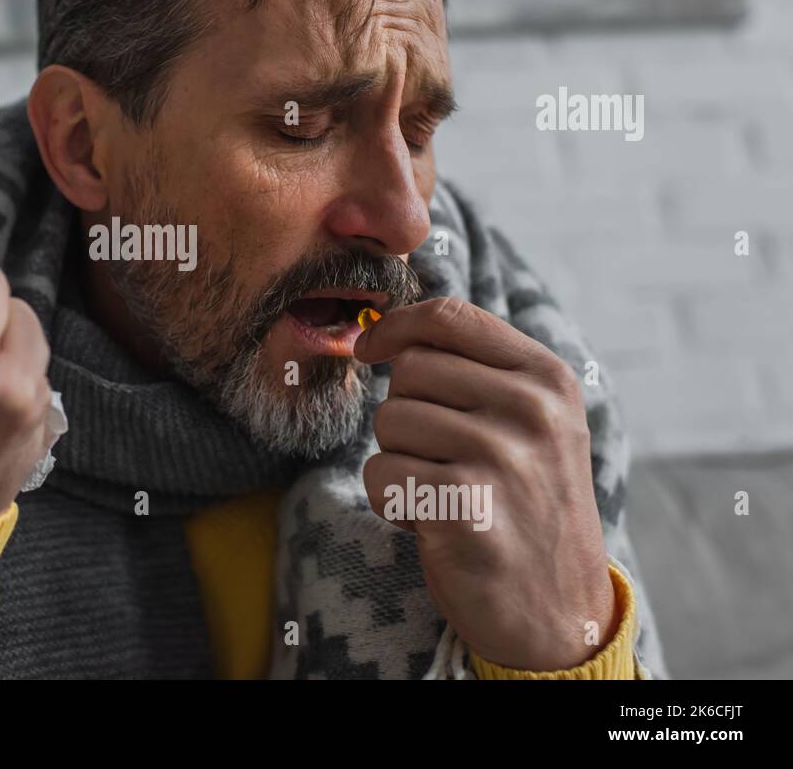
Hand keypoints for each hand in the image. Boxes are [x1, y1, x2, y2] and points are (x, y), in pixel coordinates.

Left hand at [354, 297, 615, 670]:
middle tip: (441, 460)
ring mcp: (502, 457)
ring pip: (390, 421)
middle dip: (405, 414)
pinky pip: (380, 473)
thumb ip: (479, 370)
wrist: (559, 612)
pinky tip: (430, 522)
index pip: (449, 316)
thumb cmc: (526, 507)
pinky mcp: (464, 506)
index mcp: (549, 379)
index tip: (370, 348)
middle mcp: (532, 410)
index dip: (396, 326)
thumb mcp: (532, 425)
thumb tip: (390, 327)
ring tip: (443, 492)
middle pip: (409, 370)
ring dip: (399, 460)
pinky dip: (389, 501)